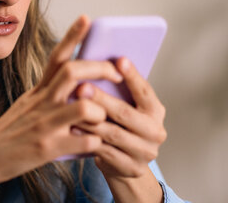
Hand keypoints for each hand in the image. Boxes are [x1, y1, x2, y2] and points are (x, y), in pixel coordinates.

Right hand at [0, 15, 122, 184]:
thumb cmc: (12, 131)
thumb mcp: (28, 105)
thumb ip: (50, 93)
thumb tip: (78, 84)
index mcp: (38, 90)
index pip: (56, 56)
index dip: (72, 35)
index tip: (87, 18)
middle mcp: (41, 102)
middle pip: (73, 72)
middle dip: (101, 69)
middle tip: (116, 74)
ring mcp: (45, 124)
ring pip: (85, 106)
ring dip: (101, 112)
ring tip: (102, 121)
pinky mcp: (48, 148)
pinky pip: (85, 142)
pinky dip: (96, 144)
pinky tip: (95, 147)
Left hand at [76, 57, 167, 178]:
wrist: (123, 163)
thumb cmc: (119, 125)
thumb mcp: (126, 106)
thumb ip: (119, 89)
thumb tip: (103, 60)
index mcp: (155, 111)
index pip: (145, 91)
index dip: (132, 76)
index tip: (119, 59)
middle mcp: (155, 132)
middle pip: (126, 113)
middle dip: (102, 99)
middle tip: (82, 87)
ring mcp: (145, 152)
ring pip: (113, 133)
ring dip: (90, 120)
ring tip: (72, 108)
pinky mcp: (131, 168)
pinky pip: (106, 152)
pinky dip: (88, 140)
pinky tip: (73, 130)